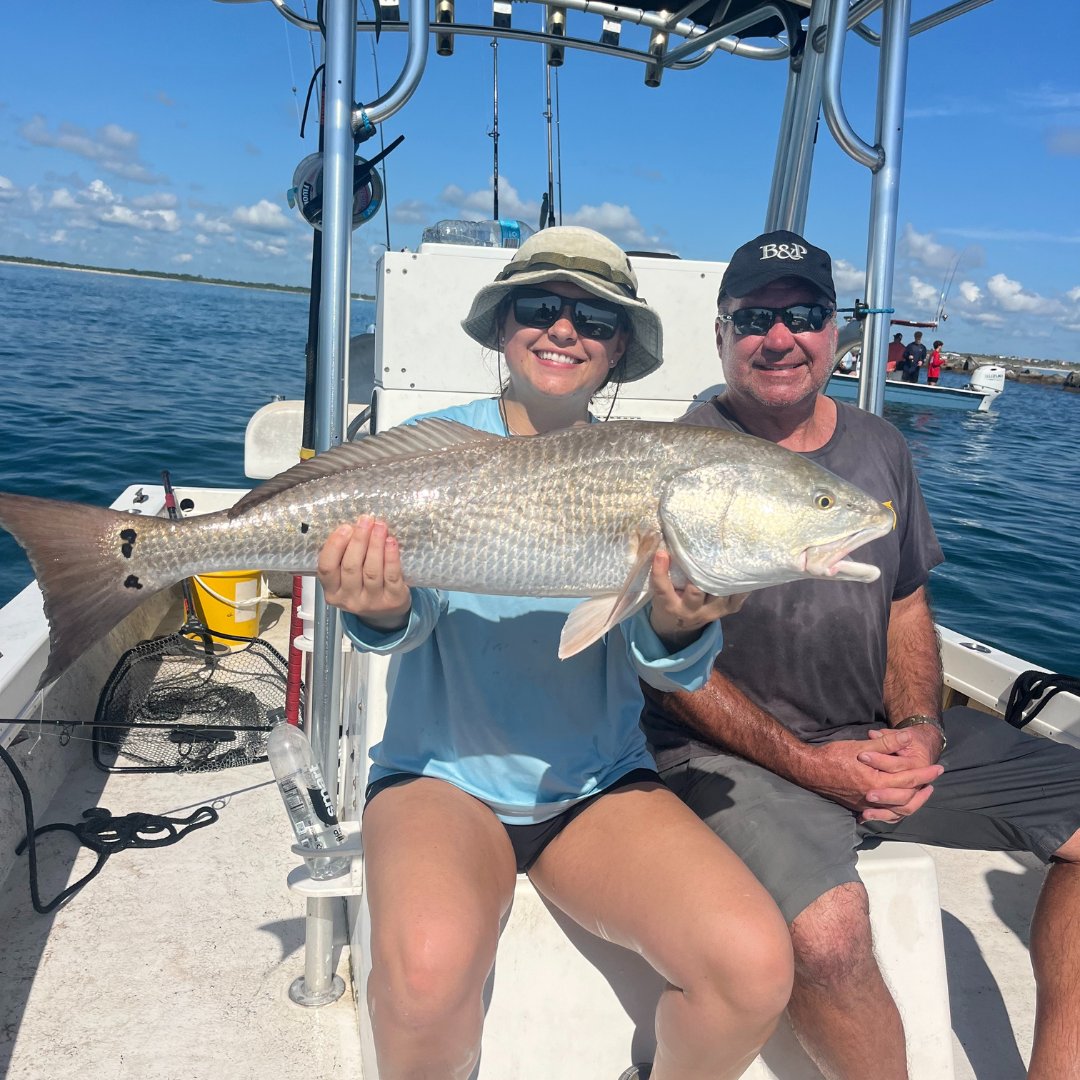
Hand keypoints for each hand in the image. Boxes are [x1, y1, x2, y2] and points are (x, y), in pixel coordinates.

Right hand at [316, 515, 411, 630]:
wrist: (386, 614)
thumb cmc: (363, 586)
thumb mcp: (346, 578)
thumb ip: (344, 557)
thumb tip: (354, 526)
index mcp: (332, 591)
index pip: (326, 568)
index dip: (335, 546)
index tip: (345, 527)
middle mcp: (349, 599)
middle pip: (351, 567)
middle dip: (358, 540)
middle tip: (365, 521)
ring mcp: (372, 602)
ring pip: (371, 571)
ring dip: (375, 545)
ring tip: (380, 526)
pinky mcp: (393, 600)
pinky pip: (391, 576)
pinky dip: (391, 557)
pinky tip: (391, 542)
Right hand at [647, 548, 747, 650]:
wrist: (681, 624)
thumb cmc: (669, 599)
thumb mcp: (660, 590)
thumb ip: (662, 574)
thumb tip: (663, 546)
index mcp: (670, 606)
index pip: (663, 590)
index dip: (661, 572)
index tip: (661, 554)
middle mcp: (691, 612)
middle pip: (696, 592)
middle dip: (699, 573)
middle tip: (703, 550)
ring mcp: (712, 612)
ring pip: (720, 592)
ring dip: (722, 574)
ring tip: (725, 553)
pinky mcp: (728, 610)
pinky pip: (738, 595)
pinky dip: (740, 582)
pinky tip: (740, 567)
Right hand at [804, 730, 942, 824]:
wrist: (810, 770)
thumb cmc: (833, 756)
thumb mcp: (860, 746)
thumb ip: (886, 744)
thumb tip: (907, 738)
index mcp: (876, 781)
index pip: (908, 780)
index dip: (925, 774)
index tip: (938, 768)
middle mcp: (873, 797)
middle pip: (907, 799)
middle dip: (923, 789)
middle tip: (934, 780)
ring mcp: (866, 804)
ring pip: (897, 810)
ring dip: (913, 802)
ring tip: (921, 792)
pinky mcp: (859, 806)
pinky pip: (884, 814)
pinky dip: (895, 810)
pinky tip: (899, 804)